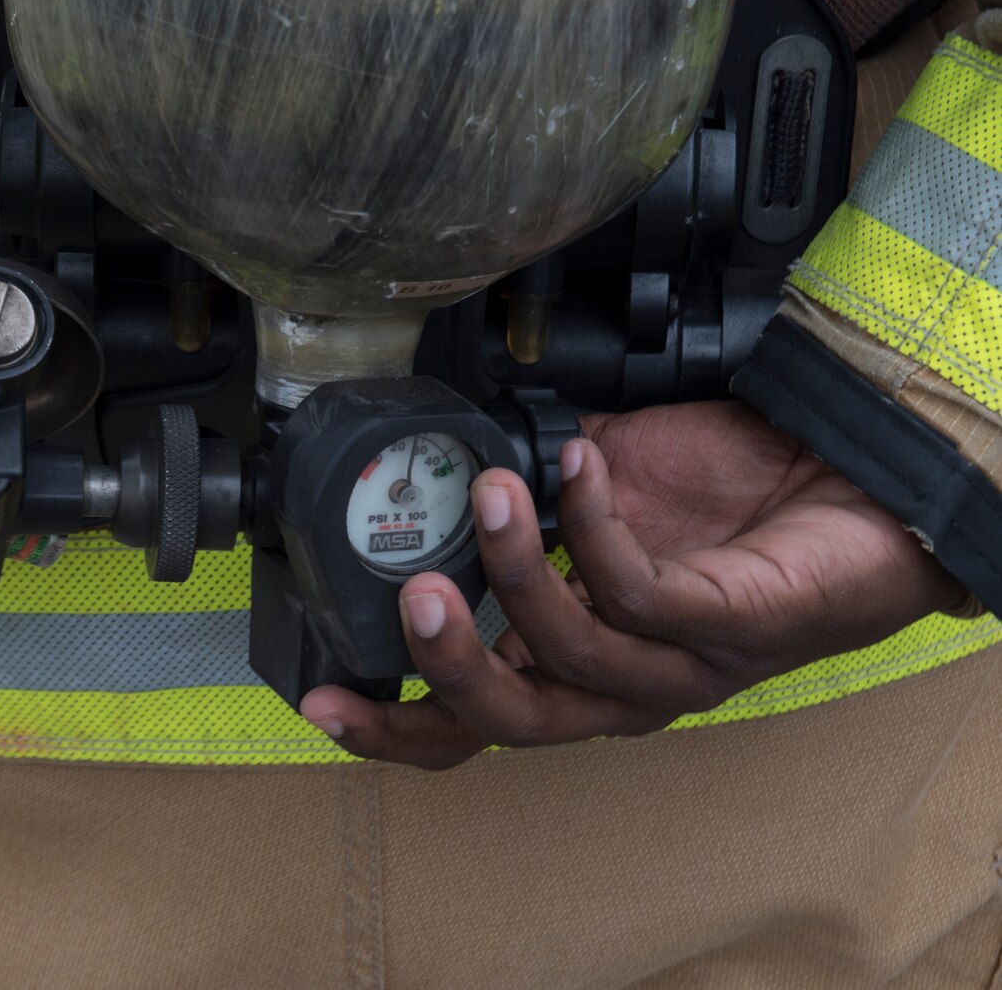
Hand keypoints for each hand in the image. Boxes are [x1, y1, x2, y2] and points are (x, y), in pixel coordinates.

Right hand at [300, 401, 966, 769]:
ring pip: (574, 656)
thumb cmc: (728, 492)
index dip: (392, 724)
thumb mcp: (596, 490)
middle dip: (446, 669)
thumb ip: (523, 490)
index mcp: (567, 662)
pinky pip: (642, 592)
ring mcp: (677, 665)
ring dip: (520, 573)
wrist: (847, 473)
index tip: (323, 695)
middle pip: (510, 723)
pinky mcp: (731, 628)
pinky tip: (576, 467)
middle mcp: (617, 684)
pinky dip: (595, 526)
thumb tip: (446, 446)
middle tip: (411, 596)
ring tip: (493, 493)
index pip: (468, 723)